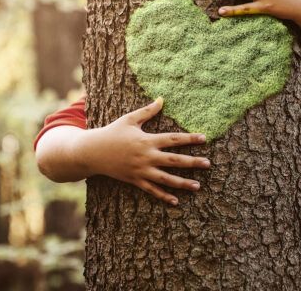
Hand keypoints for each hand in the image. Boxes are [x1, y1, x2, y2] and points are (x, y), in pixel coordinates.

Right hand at [84, 97, 210, 205]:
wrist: (92, 152)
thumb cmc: (112, 133)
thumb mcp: (129, 119)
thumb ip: (148, 111)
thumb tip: (162, 99)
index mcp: (147, 140)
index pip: (173, 139)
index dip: (189, 138)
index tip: (204, 138)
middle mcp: (146, 157)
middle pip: (174, 160)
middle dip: (192, 162)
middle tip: (208, 164)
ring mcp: (141, 170)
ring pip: (166, 179)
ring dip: (182, 183)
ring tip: (198, 186)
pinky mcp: (134, 181)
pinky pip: (151, 190)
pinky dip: (163, 196)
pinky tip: (176, 201)